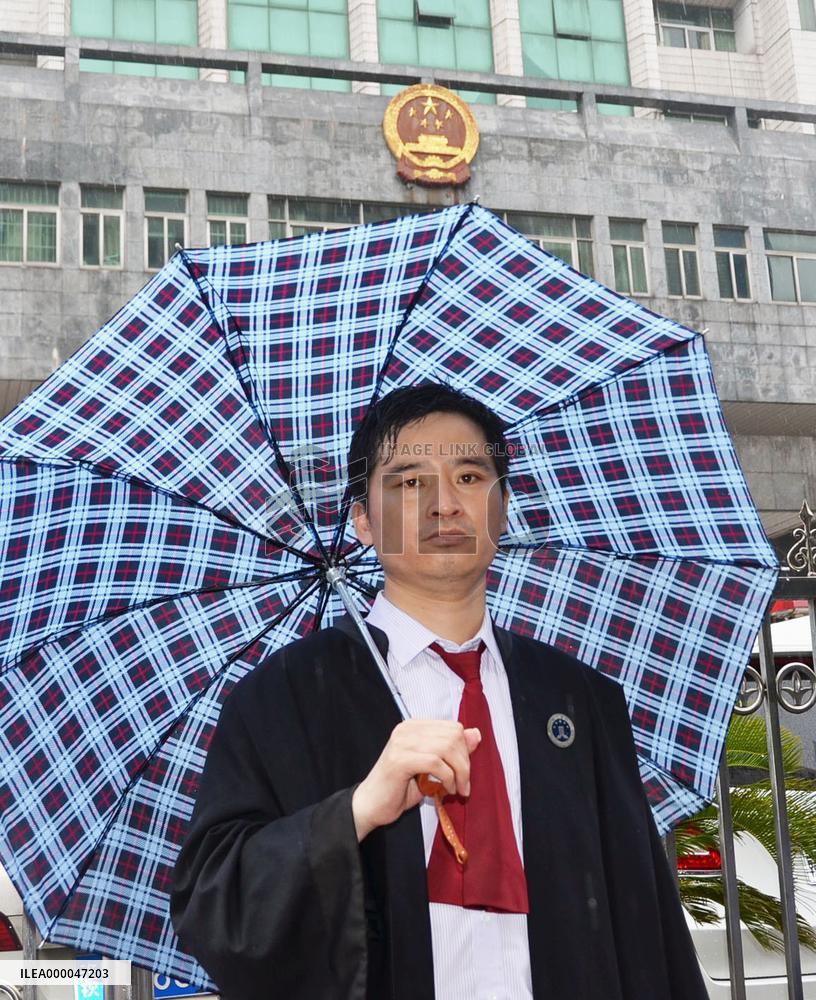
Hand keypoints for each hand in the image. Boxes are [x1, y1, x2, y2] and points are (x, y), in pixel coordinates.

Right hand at [351, 719, 480, 841]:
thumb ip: (452, 751)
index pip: (453, 728)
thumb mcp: (432, 768)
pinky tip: (446, 790)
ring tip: (457, 789)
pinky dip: (447, 778)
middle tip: (463, 785)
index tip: (464, 773)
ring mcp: (402, 742)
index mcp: (414, 726)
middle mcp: (407, 729)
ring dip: (459, 772)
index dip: (465, 751)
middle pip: (453, 736)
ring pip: (447, 748)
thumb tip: (476, 733)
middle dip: (464, 763)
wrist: (370, 806)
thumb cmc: (400, 788)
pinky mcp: (399, 760)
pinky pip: (436, 763)